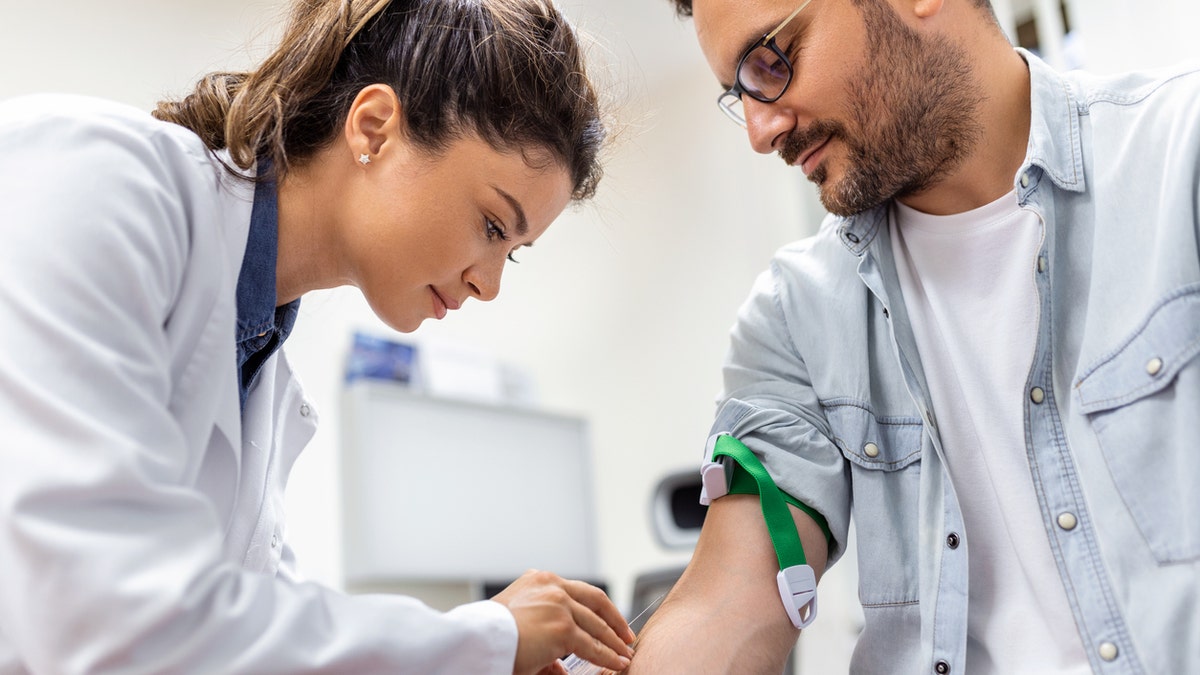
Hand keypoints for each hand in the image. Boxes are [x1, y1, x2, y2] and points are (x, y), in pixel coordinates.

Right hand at [492, 569, 634, 674]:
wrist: (476, 641)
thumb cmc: (488, 635)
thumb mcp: (516, 625)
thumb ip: (542, 636)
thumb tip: (561, 665)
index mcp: (537, 579)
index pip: (578, 590)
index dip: (598, 606)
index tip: (608, 617)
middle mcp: (550, 585)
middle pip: (595, 601)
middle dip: (614, 620)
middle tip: (624, 634)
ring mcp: (559, 605)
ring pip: (597, 625)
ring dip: (614, 641)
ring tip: (624, 652)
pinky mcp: (563, 628)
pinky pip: (593, 646)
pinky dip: (609, 656)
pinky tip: (619, 662)